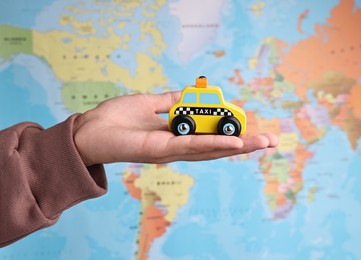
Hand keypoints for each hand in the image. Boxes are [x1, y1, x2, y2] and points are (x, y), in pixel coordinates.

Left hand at [73, 92, 277, 165]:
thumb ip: (169, 101)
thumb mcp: (148, 104)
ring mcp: (172, 151)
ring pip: (210, 150)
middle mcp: (178, 147)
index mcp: (176, 135)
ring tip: (263, 142)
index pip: (210, 136)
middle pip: (216, 147)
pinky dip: (214, 146)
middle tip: (271, 140)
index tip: (249, 125)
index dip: (231, 132)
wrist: (90, 130)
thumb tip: (187, 93)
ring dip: (237, 146)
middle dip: (244, 144)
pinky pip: (192, 147)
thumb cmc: (115, 119)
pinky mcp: (162, 150)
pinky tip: (234, 144)